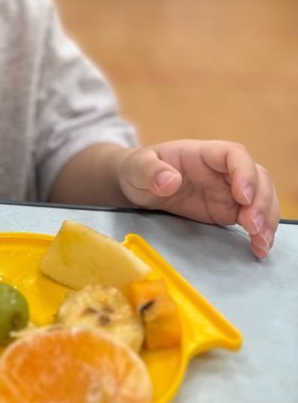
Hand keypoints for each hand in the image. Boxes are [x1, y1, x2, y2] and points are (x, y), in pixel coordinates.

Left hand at [117, 140, 278, 257]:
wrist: (136, 186)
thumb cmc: (136, 171)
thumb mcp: (135, 168)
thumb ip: (149, 170)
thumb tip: (170, 180)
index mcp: (201, 154)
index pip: (234, 154)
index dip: (244, 172)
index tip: (242, 196)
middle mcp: (220, 170)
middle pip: (257, 176)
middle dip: (261, 200)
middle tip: (252, 225)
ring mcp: (227, 190)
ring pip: (261, 197)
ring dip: (267, 218)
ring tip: (261, 242)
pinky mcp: (227, 210)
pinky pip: (252, 217)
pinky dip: (261, 231)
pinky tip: (259, 248)